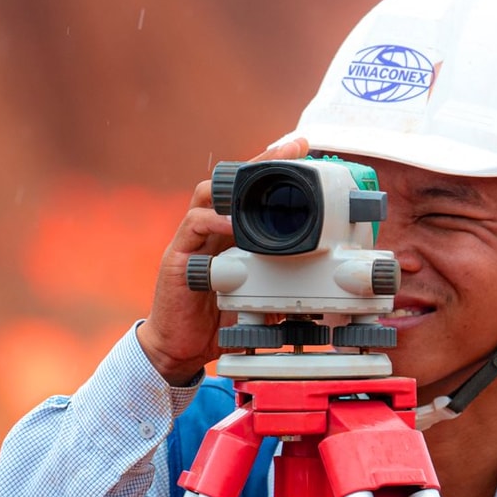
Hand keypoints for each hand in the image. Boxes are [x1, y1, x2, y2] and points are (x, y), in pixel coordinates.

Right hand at [137, 134, 307, 384]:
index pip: (251, 190)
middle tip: (289, 148)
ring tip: (261, 177)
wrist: (180, 348)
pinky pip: (193, 227)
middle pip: (231, 181)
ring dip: (235, 183)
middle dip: (261, 160)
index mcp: (231, 233)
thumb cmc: (217, 320)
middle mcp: (210, 229)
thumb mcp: (259, 296)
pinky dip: (213, 219)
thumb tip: (317, 284)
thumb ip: (280, 282)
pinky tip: (231, 221)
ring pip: (208, 194)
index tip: (302, 148)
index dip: (274, 166)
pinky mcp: (178, 257)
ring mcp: (192, 240)